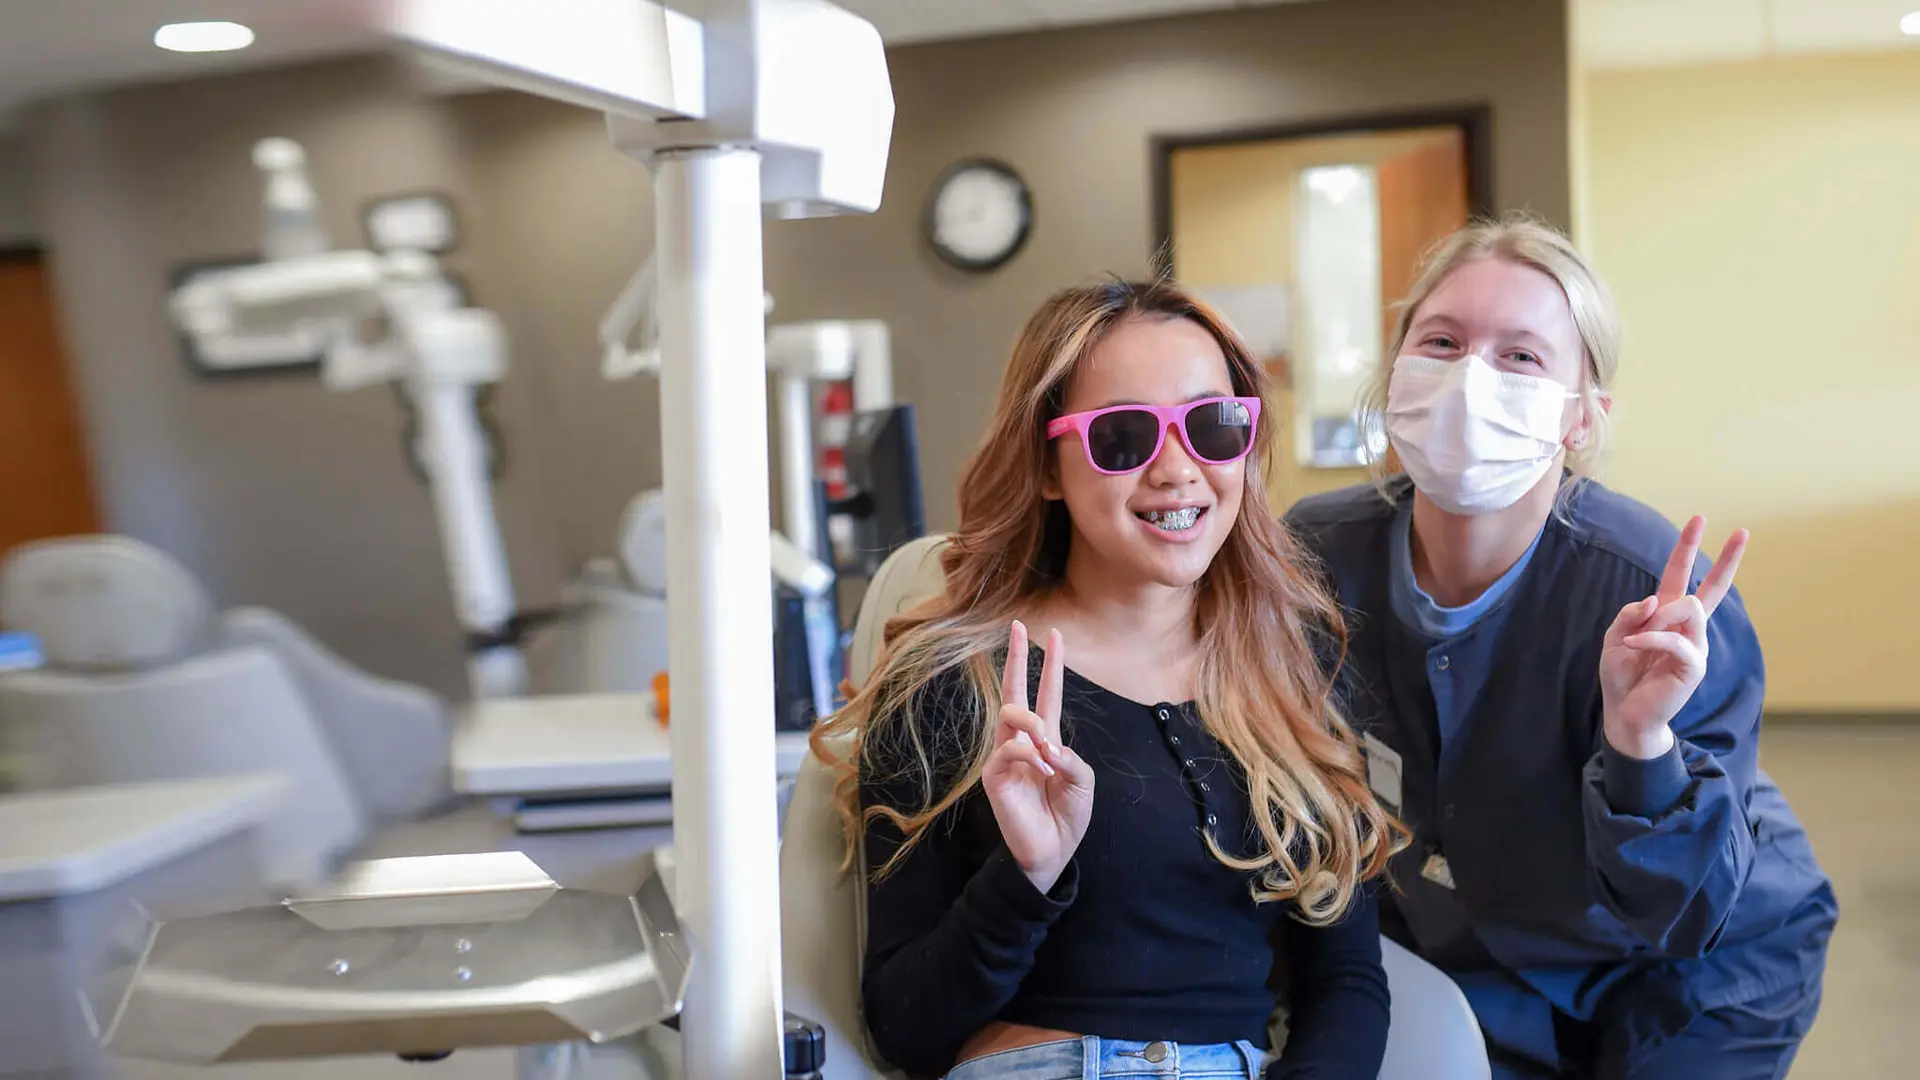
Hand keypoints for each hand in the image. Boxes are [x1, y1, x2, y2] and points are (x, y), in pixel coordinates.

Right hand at [982, 621, 1094, 894]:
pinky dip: (1029, 754)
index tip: (1054, 634)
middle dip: (1017, 658)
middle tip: (1019, 626)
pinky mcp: (995, 774)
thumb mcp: (1082, 781)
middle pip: (1015, 691)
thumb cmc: (1067, 815)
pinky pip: (1010, 748)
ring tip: (1047, 749)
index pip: (1046, 693)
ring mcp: (1005, 755)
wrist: (1052, 851)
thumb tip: (1045, 744)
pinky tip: (1041, 770)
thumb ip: (1069, 756)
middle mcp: (1022, 741)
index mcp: (1046, 739)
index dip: (1050, 665)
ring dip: (1034, 723)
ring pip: (1011, 713)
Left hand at [1600, 515, 1746, 758]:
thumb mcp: (1615, 637)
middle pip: (1711, 588)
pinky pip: (1676, 639)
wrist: (1626, 712)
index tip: (1699, 519)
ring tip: (1634, 639)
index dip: (1687, 548)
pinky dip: (1651, 639)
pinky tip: (1633, 647)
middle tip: (1742, 532)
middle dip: (1726, 559)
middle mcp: (1686, 627)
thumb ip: (1631, 614)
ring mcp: (1694, 645)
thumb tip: (1654, 601)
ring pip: (1688, 609)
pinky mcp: (1694, 665)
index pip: (1679, 574)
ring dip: (1657, 618)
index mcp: (1666, 615)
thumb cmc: (1622, 674)